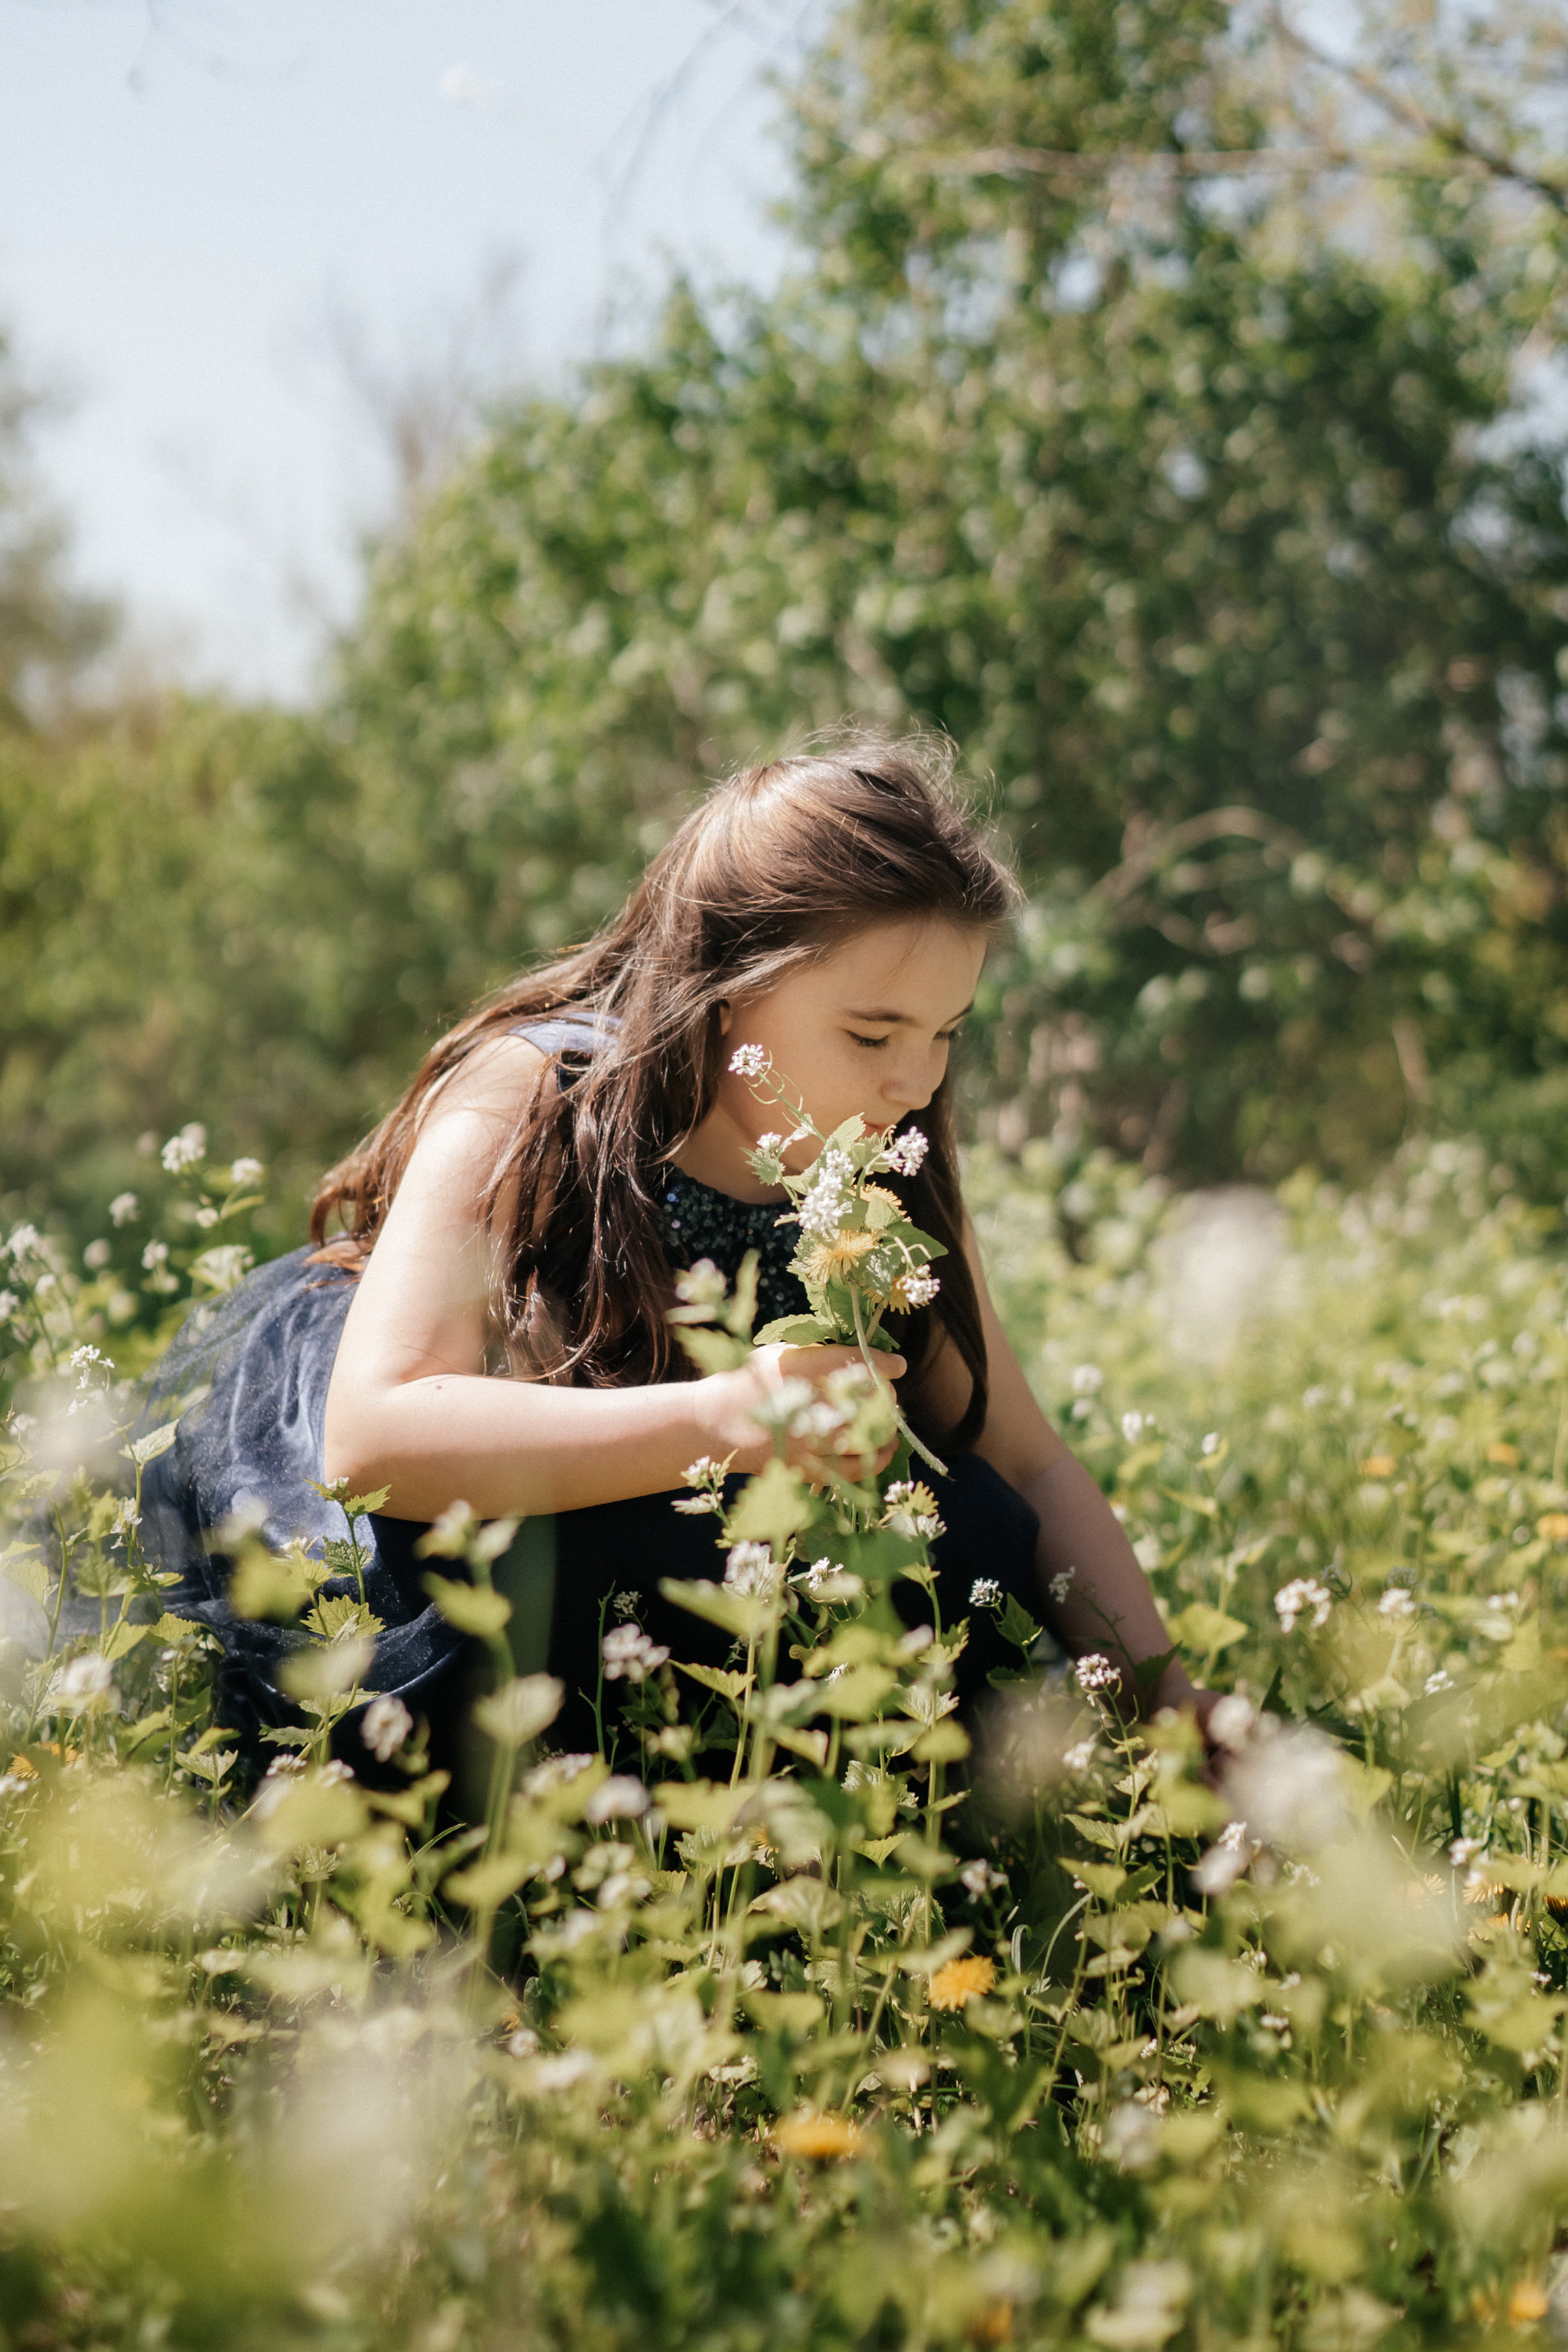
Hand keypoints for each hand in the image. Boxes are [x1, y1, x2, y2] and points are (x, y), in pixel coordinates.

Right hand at [698, 1342, 906, 1483]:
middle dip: (886, 1398)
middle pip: (868, 1402)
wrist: (711, 1423)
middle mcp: (808, 1404)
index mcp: (802, 1370)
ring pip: (866, 1438)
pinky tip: (882, 1451)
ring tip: (891, 1426)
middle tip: (890, 1394)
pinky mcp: (806, 1468)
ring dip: (885, 1431)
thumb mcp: (778, 1355)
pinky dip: (873, 1460)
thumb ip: (816, 1355)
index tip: (897, 1366)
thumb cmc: (745, 1382)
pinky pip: (851, 1470)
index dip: (885, 1365)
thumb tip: (857, 1357)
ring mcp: (808, 1440)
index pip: (858, 1364)